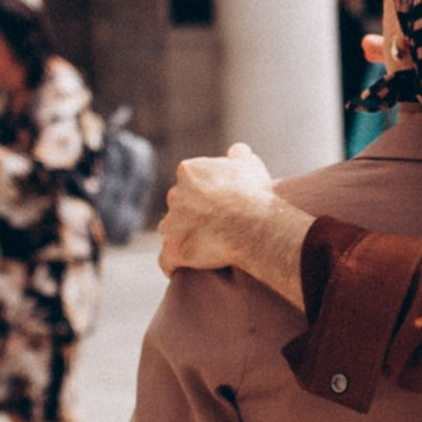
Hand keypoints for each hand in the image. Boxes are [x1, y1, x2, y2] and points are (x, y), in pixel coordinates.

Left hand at [159, 145, 277, 275]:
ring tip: (201, 249)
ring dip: (181, 237)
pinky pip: (166, 260)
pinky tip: (181, 270)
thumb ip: (240, 155)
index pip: (188, 181)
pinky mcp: (174, 249)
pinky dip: (172, 265)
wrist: (252, 223)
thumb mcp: (251, 166)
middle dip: (191, 214)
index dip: (203, 193)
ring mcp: (172, 223)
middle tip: (213, 227)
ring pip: (170, 231)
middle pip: (177, 205)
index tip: (219, 204)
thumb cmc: (255, 193)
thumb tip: (236, 151)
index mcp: (189, 172)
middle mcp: (175, 195)